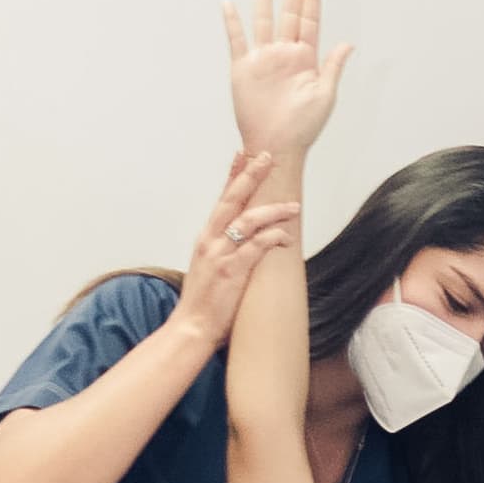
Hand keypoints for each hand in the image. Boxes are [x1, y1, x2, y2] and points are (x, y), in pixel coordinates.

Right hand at [175, 146, 298, 348]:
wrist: (191, 328)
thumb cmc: (203, 302)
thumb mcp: (209, 268)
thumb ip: (223, 250)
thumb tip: (241, 240)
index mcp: (206, 238)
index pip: (221, 199)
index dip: (233, 175)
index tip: (243, 154)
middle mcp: (210, 241)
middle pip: (232, 200)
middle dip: (250, 176)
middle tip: (267, 157)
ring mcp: (220, 255)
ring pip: (248, 221)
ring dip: (273, 210)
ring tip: (293, 205)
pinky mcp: (231, 271)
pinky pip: (255, 248)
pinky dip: (272, 238)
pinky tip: (285, 236)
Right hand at [221, 0, 356, 180]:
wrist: (277, 146)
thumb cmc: (303, 127)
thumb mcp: (325, 95)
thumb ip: (333, 67)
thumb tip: (347, 44)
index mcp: (305, 59)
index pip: (309, 22)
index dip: (311, 1)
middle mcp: (284, 55)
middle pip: (288, 15)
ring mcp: (263, 60)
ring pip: (263, 22)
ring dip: (264, 1)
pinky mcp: (243, 69)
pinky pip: (236, 41)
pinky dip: (232, 23)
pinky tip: (229, 5)